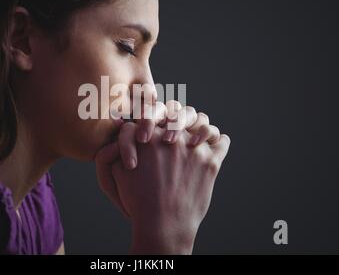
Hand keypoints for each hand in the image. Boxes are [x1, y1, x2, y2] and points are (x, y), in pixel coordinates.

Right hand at [96, 101, 222, 218]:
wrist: (162, 225)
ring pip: (203, 123)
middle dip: (179, 120)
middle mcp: (174, 137)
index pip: (158, 112)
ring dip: (200, 127)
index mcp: (150, 136)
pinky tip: (211, 147)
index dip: (158, 119)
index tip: (159, 133)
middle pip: (182, 113)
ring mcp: (195, 149)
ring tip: (196, 138)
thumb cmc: (137, 200)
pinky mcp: (212, 162)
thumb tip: (121, 124)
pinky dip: (218, 142)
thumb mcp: (117, 170)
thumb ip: (119, 145)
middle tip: (178, 134)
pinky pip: (222, 140)